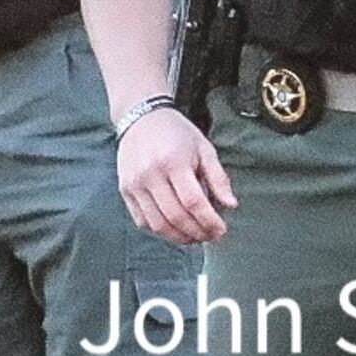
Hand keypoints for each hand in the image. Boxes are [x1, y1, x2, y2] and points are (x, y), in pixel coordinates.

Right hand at [116, 108, 232, 245]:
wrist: (141, 118)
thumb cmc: (176, 133)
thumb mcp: (204, 149)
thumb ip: (218, 178)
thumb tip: (230, 205)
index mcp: (173, 161)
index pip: (193, 202)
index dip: (209, 221)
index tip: (220, 230)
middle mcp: (150, 174)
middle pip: (175, 216)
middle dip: (197, 232)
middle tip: (210, 236)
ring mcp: (134, 184)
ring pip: (158, 224)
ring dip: (179, 237)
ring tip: (194, 237)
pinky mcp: (125, 191)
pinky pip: (142, 221)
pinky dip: (160, 230)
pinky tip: (175, 228)